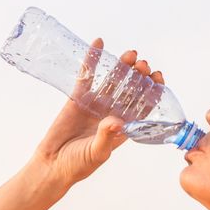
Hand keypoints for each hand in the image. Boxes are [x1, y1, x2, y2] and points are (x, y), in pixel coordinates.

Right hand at [28, 38, 165, 187]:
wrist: (52, 165)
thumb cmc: (78, 165)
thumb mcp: (96, 153)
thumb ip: (107, 137)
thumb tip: (117, 121)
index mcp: (123, 127)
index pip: (143, 106)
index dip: (152, 92)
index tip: (157, 79)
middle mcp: (112, 113)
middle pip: (129, 90)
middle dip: (139, 76)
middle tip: (143, 65)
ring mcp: (95, 104)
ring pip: (112, 81)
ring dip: (121, 66)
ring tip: (131, 55)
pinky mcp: (77, 98)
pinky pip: (87, 76)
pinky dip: (92, 60)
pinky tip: (99, 44)